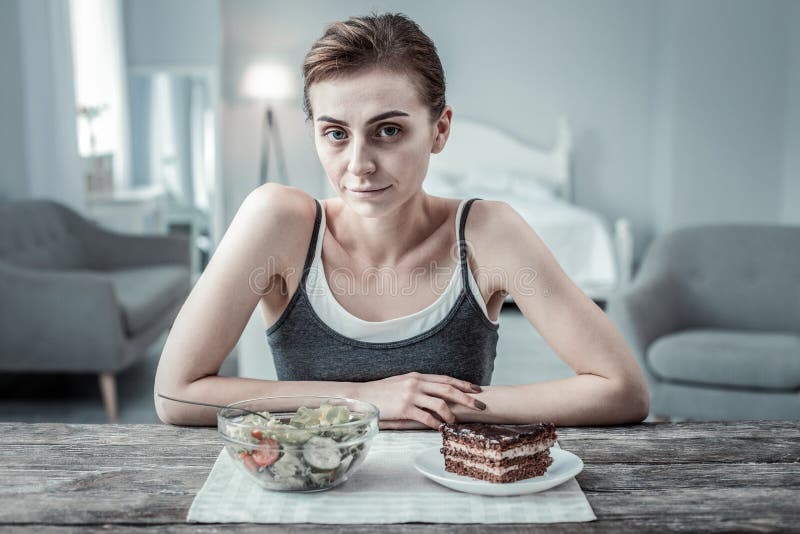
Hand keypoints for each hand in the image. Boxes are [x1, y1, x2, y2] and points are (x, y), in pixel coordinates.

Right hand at [355, 372, 485, 429]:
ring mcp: (410, 395)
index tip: (477, 390)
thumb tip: (436, 394)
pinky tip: (441, 429)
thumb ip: (419, 387)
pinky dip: (436, 424)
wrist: (362, 396)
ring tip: (456, 423)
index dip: (463, 384)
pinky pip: (426, 417)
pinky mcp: (404, 409)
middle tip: (480, 406)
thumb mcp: (402, 383)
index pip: (446, 379)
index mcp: (417, 376)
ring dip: (451, 415)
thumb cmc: (382, 393)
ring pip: (440, 403)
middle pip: (448, 389)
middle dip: (467, 398)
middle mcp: (416, 383)